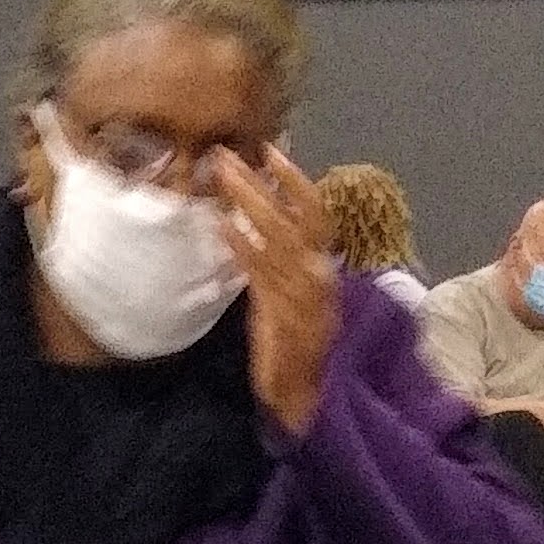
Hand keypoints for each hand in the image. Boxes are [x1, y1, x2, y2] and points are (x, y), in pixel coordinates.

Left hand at [203, 144, 338, 434]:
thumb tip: (254, 212)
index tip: (270, 150)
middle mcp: (317, 276)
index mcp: (322, 268)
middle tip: (228, 157)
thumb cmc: (292, 340)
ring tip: (221, 178)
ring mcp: (301, 296)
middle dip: (261, 185)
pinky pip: (260, 275)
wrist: (299, 392)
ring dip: (247, 204)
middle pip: (294, 219)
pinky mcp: (280, 315)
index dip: (295, 180)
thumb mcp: (287, 291)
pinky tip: (222, 226)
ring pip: (276, 239)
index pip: (316, 213)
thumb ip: (275, 255)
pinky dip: (242, 248)